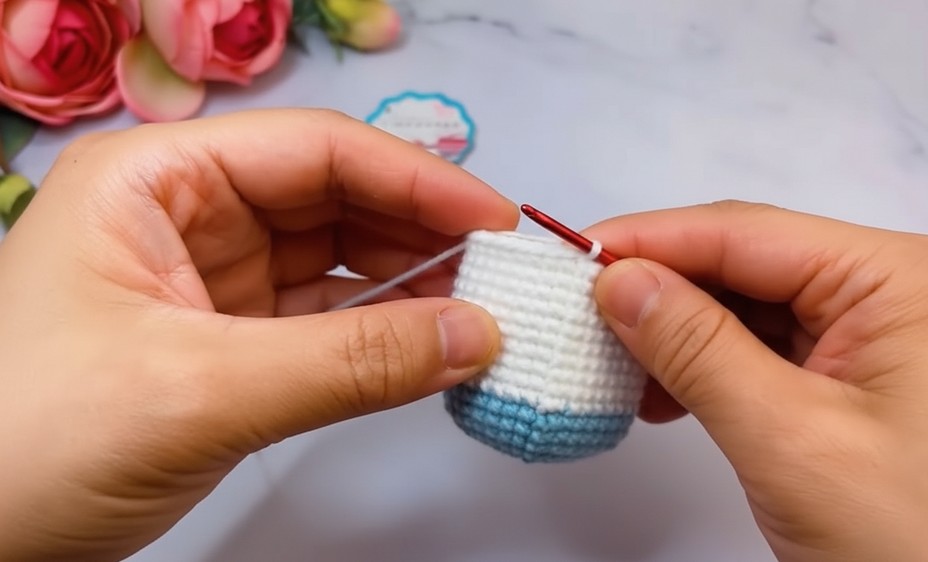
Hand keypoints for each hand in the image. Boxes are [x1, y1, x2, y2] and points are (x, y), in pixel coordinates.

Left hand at [0, 109, 517, 560]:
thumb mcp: (201, 391)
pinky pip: (323, 324)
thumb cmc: (35, 443)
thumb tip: (481, 336)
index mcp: (156, 179)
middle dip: (420, 235)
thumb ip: (352, 361)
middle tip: (506, 275)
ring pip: (334, 263)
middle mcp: (186, 215)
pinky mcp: (227, 346)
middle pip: (332, 201)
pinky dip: (381, 336)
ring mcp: (209, 282)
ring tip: (486, 312)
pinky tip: (434, 346)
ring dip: (410, 287)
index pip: (314, 151)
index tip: (499, 222)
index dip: (416, 181)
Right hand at [587, 201, 927, 560]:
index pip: (745, 232)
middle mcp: (890, 291)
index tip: (572, 256)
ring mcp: (878, 337)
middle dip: (661, 292)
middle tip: (580, 317)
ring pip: (750, 310)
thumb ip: (697, 349)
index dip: (650, 240)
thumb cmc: (920, 540)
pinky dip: (709, 372)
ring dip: (678, 337)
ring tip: (615, 369)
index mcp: (894, 278)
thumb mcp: (789, 438)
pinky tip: (663, 398)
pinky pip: (768, 353)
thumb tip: (618, 282)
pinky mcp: (861, 382)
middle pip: (746, 265)